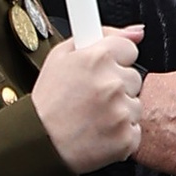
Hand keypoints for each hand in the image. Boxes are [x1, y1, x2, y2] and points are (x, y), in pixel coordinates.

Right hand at [31, 26, 145, 172]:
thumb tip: (136, 33)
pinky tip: (99, 131)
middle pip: (134, 78)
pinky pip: (134, 130)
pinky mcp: (125, 137)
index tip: (102, 72)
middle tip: (92, 98)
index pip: (130, 49)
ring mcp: (120, 112)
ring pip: (135, 105)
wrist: (39, 142)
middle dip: (117, 87)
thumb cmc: (48, 102)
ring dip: (120, 110)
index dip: (115, 60)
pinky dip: (120, 133)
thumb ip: (103, 36)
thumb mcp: (61, 56)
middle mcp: (111, 83)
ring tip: (93, 116)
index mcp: (97, 57)